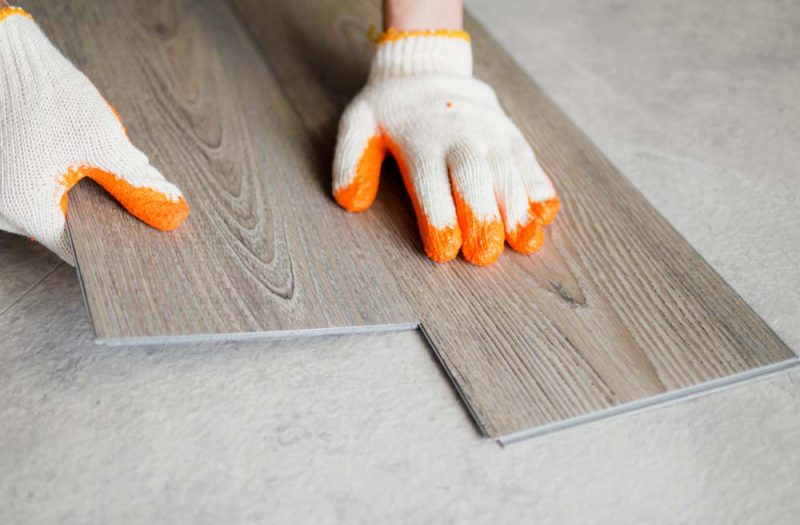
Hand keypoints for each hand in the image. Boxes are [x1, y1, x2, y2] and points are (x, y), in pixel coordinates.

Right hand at [0, 7, 188, 263]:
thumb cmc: (41, 94)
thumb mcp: (103, 144)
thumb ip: (138, 185)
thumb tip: (170, 214)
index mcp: (28, 214)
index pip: (83, 251)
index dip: (115, 240)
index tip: (139, 233)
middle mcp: (3, 212)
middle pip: (67, 226)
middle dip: (101, 207)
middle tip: (122, 181)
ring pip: (51, 205)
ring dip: (80, 188)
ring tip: (92, 157)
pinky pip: (33, 186)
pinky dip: (58, 175)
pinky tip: (71, 151)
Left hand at [332, 29, 558, 265]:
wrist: (426, 66)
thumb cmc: (389, 108)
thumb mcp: (358, 125)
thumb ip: (351, 161)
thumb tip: (351, 201)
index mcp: (419, 139)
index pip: (429, 183)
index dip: (437, 218)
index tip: (445, 250)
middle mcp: (458, 135)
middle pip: (473, 178)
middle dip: (481, 217)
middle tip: (486, 254)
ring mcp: (489, 132)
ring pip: (507, 171)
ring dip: (518, 209)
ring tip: (526, 242)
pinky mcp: (510, 133)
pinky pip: (527, 160)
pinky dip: (539, 186)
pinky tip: (546, 213)